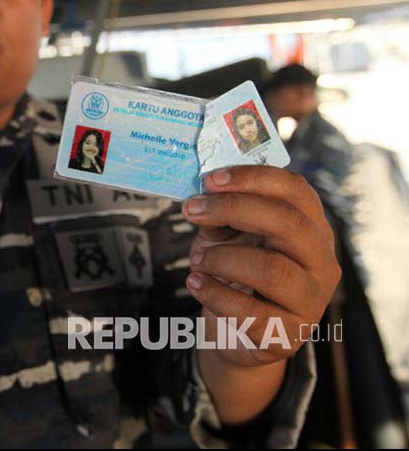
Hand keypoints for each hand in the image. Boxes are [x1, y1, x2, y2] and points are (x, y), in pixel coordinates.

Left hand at [182, 166, 340, 367]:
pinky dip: (215, 294)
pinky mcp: (289, 334)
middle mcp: (321, 261)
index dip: (253, 179)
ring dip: (223, 259)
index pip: (295, 190)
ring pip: (271, 268)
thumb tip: (201, 197)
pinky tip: (197, 284)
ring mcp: (311, 300)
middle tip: (193, 211)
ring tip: (197, 261)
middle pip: (288, 222)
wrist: (235, 333)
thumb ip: (219, 217)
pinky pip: (250, 311)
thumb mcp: (225, 238)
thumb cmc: (235, 276)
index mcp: (311, 227)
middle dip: (233, 209)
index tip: (211, 179)